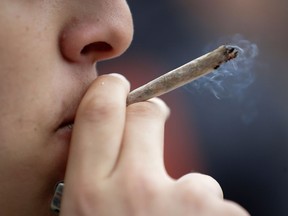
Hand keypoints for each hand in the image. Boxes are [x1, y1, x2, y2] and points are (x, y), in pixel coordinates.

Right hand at [60, 73, 249, 215]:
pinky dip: (205, 215)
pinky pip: (214, 202)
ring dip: (185, 191)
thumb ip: (87, 182)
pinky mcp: (223, 214)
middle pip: (147, 114)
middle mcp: (134, 192)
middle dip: (149, 112)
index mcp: (89, 195)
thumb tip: (96, 147)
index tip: (118, 88)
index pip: (99, 113)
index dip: (109, 90)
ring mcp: (184, 202)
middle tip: (152, 121)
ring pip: (191, 172)